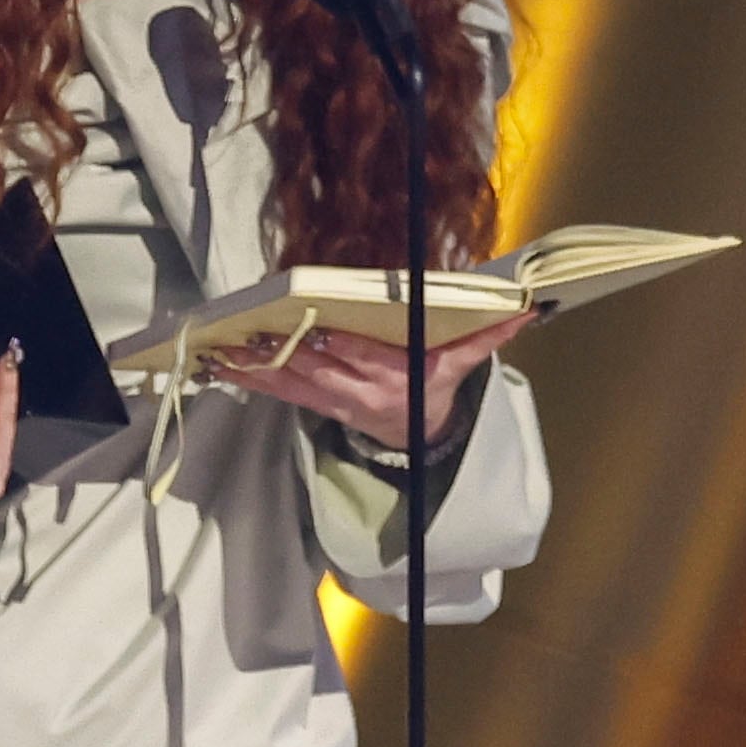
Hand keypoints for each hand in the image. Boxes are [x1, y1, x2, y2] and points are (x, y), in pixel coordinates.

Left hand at [206, 310, 536, 447]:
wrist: (415, 436)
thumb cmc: (433, 386)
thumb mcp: (461, 365)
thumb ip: (487, 336)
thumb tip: (524, 310)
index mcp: (393, 376)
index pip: (363, 358)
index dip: (338, 346)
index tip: (316, 329)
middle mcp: (358, 391)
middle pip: (317, 371)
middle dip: (282, 353)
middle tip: (251, 333)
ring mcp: (332, 401)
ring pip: (289, 383)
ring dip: (255, 367)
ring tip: (223, 350)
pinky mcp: (313, 404)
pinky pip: (278, 392)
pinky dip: (249, 378)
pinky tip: (221, 365)